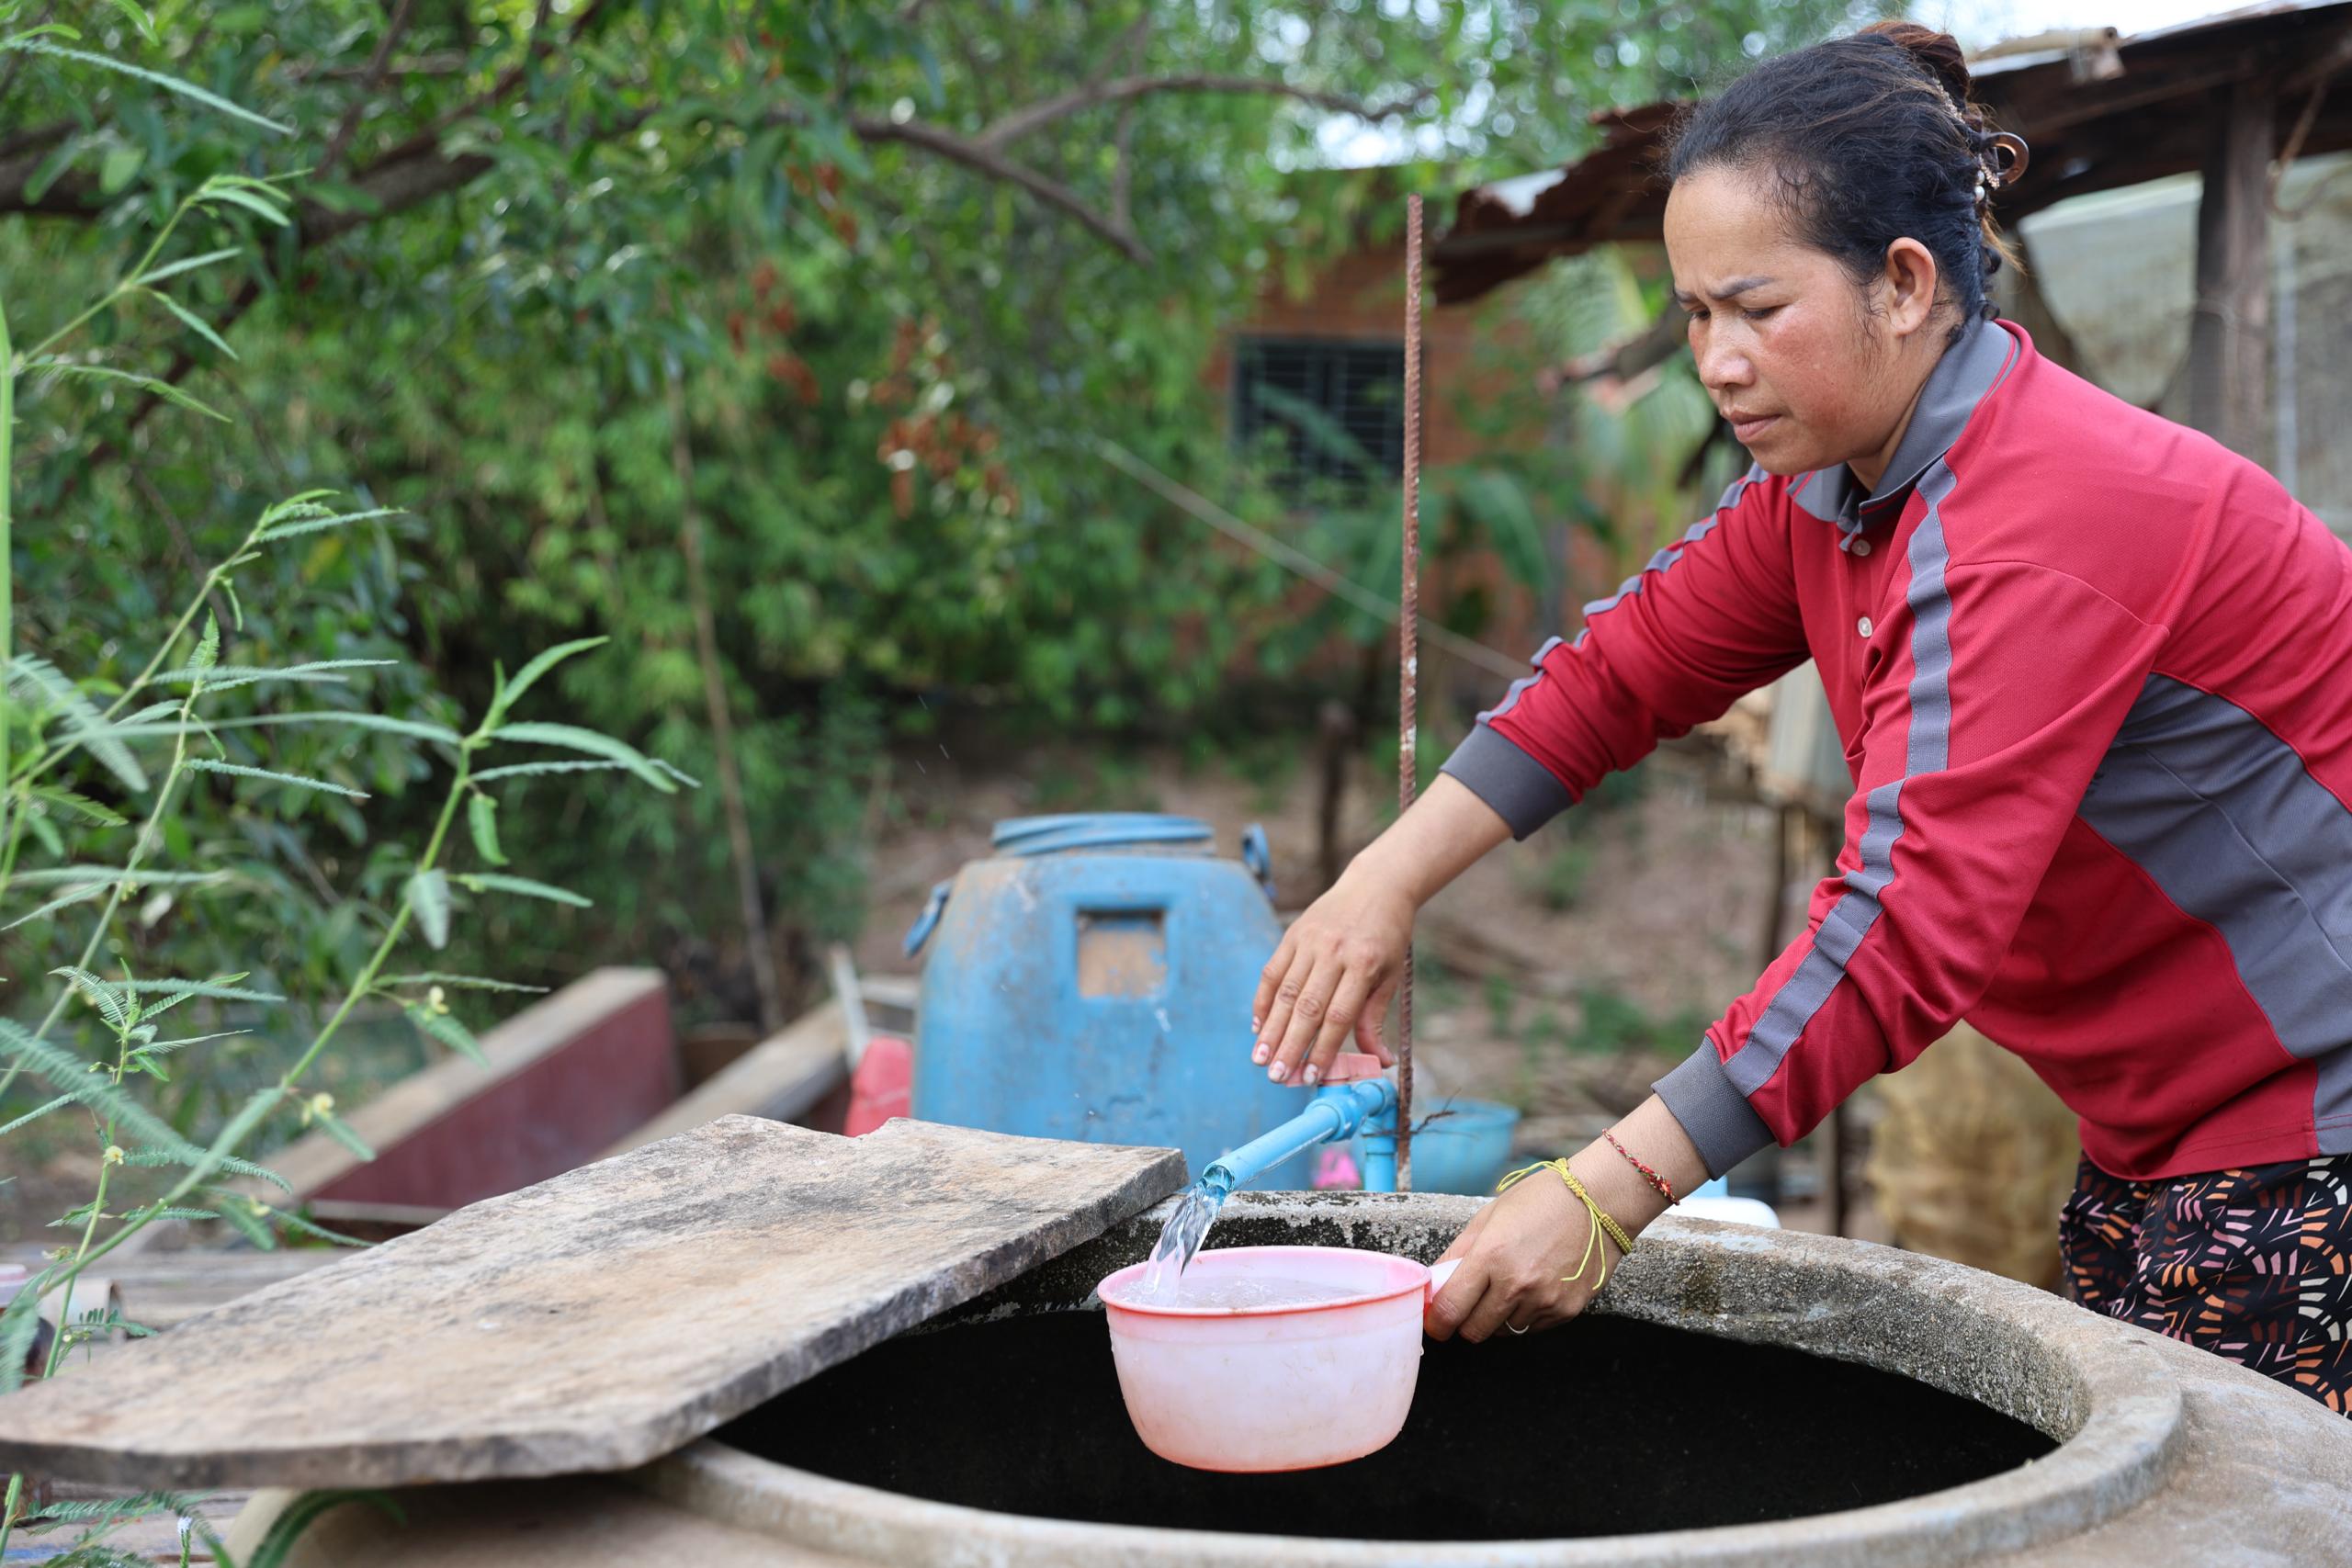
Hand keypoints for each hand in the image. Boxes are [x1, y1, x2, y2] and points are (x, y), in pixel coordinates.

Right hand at [1249, 869, 1412, 1085]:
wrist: (1375, 885)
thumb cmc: (1387, 937)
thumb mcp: (1390, 975)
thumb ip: (1375, 1017)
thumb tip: (1380, 1061)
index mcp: (1364, 964)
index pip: (1339, 1015)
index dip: (1323, 1048)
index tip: (1311, 1075)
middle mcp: (1334, 952)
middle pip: (1306, 1007)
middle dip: (1290, 1045)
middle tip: (1276, 1076)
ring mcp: (1310, 941)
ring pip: (1285, 992)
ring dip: (1271, 1029)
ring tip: (1260, 1059)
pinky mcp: (1293, 934)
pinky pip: (1273, 971)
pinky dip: (1263, 1000)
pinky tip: (1258, 1026)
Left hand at [1423, 1161, 1620, 1341]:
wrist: (1599, 1201)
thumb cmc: (1540, 1200)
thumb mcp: (1490, 1216)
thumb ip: (1458, 1253)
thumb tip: (1434, 1282)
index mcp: (1491, 1255)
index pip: (1451, 1308)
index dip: (1437, 1322)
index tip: (1436, 1322)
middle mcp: (1517, 1284)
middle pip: (1475, 1331)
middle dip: (1465, 1322)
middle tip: (1470, 1305)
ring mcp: (1544, 1300)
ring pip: (1505, 1332)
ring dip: (1498, 1317)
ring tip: (1509, 1286)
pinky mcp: (1567, 1311)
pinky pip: (1533, 1328)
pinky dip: (1525, 1316)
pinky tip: (1534, 1288)